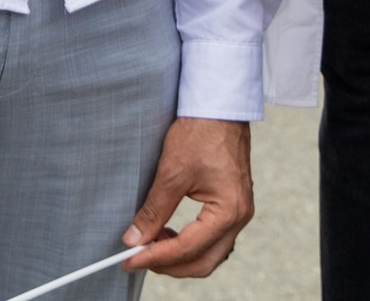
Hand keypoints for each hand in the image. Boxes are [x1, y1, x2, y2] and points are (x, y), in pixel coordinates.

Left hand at [122, 116, 252, 277]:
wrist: (219, 105)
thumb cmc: (201, 132)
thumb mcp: (171, 172)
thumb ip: (153, 210)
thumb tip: (134, 238)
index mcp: (229, 211)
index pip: (188, 249)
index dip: (155, 257)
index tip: (129, 259)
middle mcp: (240, 216)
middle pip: (204, 261)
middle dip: (170, 265)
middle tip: (138, 258)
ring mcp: (239, 211)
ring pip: (211, 253)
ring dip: (181, 256)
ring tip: (151, 244)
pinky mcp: (233, 203)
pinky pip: (214, 237)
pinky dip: (192, 243)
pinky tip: (170, 233)